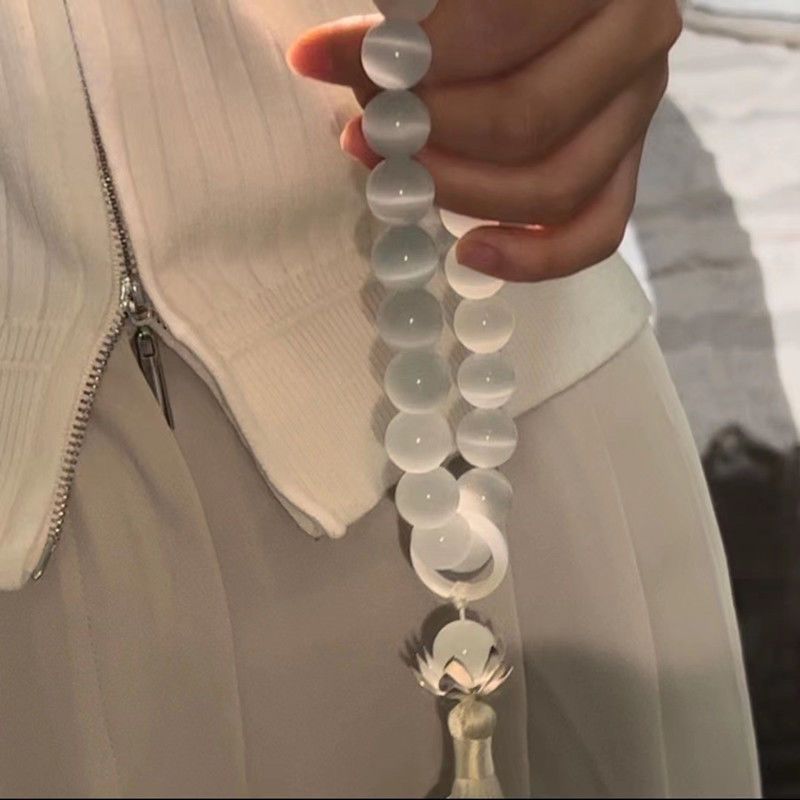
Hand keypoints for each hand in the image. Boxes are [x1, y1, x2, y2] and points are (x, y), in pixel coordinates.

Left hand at [288, 1, 680, 281]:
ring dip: (462, 194)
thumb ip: (402, 16)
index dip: (411, 58)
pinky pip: (594, 231)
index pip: (498, 27)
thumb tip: (314, 58)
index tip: (334, 64)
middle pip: (526, 118)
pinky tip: (470, 252)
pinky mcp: (626, 165)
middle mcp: (637, 38)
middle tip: (368, 135)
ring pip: (555, 185)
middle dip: (431, 136)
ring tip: (398, 181)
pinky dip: (533, 257)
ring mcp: (637, 110)